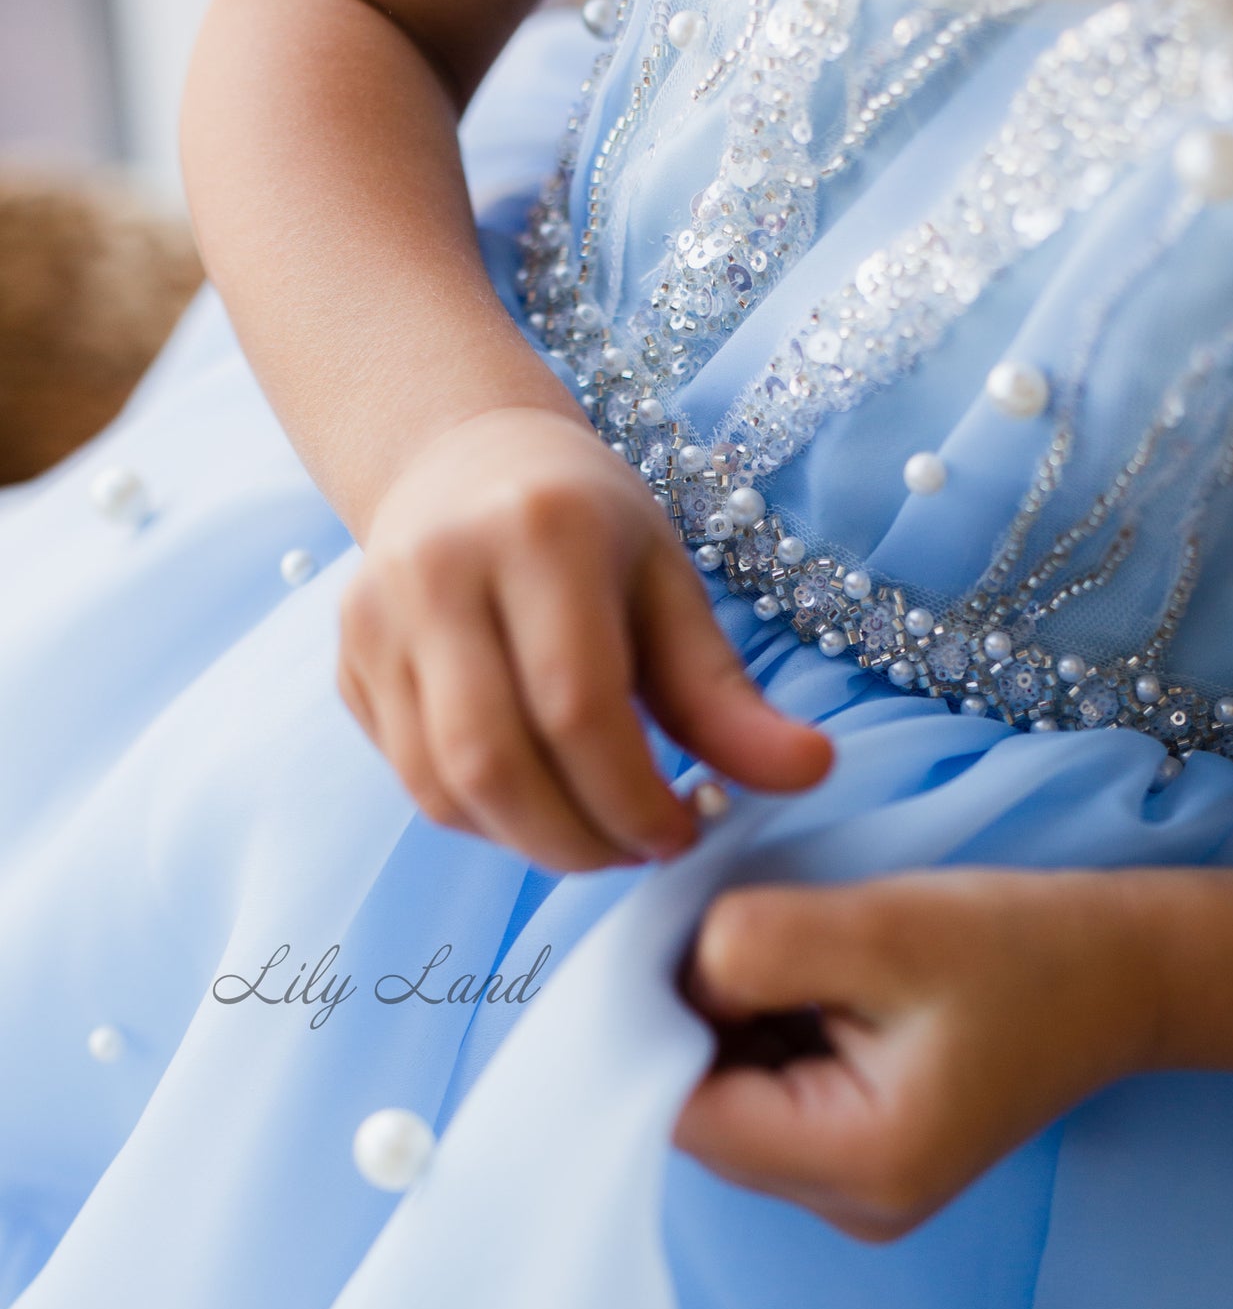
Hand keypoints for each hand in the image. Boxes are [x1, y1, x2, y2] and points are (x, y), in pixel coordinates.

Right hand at [338, 408, 831, 869]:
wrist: (463, 459)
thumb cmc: (593, 530)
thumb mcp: (672, 589)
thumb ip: (726, 696)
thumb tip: (810, 777)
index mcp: (538, 531)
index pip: (577, 708)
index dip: (632, 798)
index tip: (683, 832)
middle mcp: (436, 570)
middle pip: (493, 761)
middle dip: (577, 839)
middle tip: (637, 849)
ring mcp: (373, 619)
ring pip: (442, 786)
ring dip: (529, 841)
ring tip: (595, 834)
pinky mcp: (346, 666)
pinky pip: (414, 781)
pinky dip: (485, 819)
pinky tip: (539, 802)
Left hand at [674, 870, 1156, 1240]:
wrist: (1124, 975)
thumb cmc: (1020, 948)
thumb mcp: (877, 927)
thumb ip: (749, 949)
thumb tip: (666, 977)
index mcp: (858, 1165)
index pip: (684, 1113)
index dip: (655, 1025)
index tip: (678, 941)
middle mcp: (847, 1205)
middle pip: (699, 1115)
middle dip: (697, 1021)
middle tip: (747, 932)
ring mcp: (852, 1193)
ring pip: (727, 1103)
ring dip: (732, 1026)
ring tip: (805, 958)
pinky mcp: (857, 1161)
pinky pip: (766, 1100)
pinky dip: (766, 1039)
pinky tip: (819, 988)